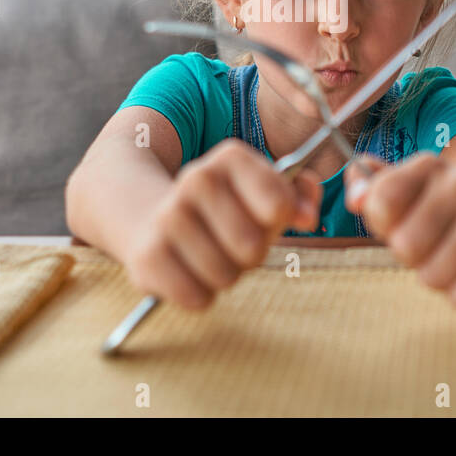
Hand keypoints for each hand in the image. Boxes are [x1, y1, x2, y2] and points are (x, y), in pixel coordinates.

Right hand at [125, 139, 321, 310]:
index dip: (280, 220)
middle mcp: (195, 179)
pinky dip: (199, 294)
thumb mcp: (262, 192)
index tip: (269, 217)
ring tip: (211, 257)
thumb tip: (308, 216)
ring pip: (225, 275)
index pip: (278, 203)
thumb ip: (297, 196)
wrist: (150, 219)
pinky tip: (189, 273)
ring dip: (225, 276)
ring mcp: (167, 217)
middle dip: (251, 254)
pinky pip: (196, 296)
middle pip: (252, 245)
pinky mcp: (147, 256)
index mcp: (230, 158)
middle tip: (236, 244)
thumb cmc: (223, 211)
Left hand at [345, 151, 455, 308]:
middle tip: (430, 245)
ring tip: (453, 259)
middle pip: (404, 245)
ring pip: (432, 276)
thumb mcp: (405, 193)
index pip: (382, 202)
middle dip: (410, 255)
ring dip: (437, 276)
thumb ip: (370, 190)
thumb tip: (355, 198)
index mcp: (431, 166)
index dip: (383, 223)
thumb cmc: (442, 213)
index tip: (399, 221)